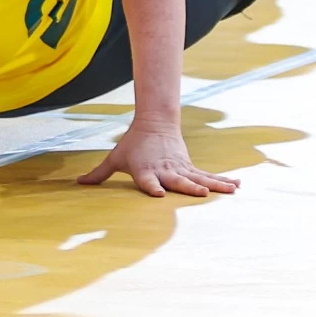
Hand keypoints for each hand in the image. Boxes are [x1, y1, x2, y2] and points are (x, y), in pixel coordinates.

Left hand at [77, 123, 237, 197]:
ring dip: (215, 184)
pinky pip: (208, 175)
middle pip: (178, 180)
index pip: (147, 181)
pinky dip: (223, 180)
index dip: (151, 188)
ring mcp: (180, 168)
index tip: (158, 194)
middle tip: (201, 194)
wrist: (155, 122)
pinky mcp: (190, 166)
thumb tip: (78, 183)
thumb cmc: (132, 145)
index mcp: (145, 171)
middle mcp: (165, 170)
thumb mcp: (114, 158)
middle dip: (189, 188)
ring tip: (231, 190)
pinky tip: (237, 185)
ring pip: (199, 178)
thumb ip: (98, 173)